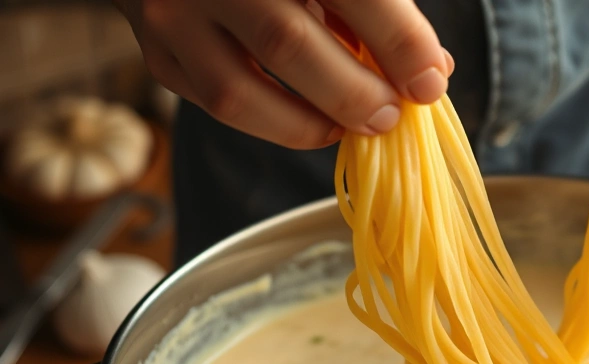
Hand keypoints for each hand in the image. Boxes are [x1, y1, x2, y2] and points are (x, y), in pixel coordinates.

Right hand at [114, 0, 454, 148]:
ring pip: (239, 91)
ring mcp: (173, 12)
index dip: (398, 40)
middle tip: (390, 115)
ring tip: (352, 126)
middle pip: (288, 43)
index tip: (430, 81)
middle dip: (353, 92)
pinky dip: (272, 123)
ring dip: (309, 123)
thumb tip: (429, 68)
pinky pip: (215, 103)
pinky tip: (309, 119)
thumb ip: (376, 6)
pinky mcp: (158, 52)